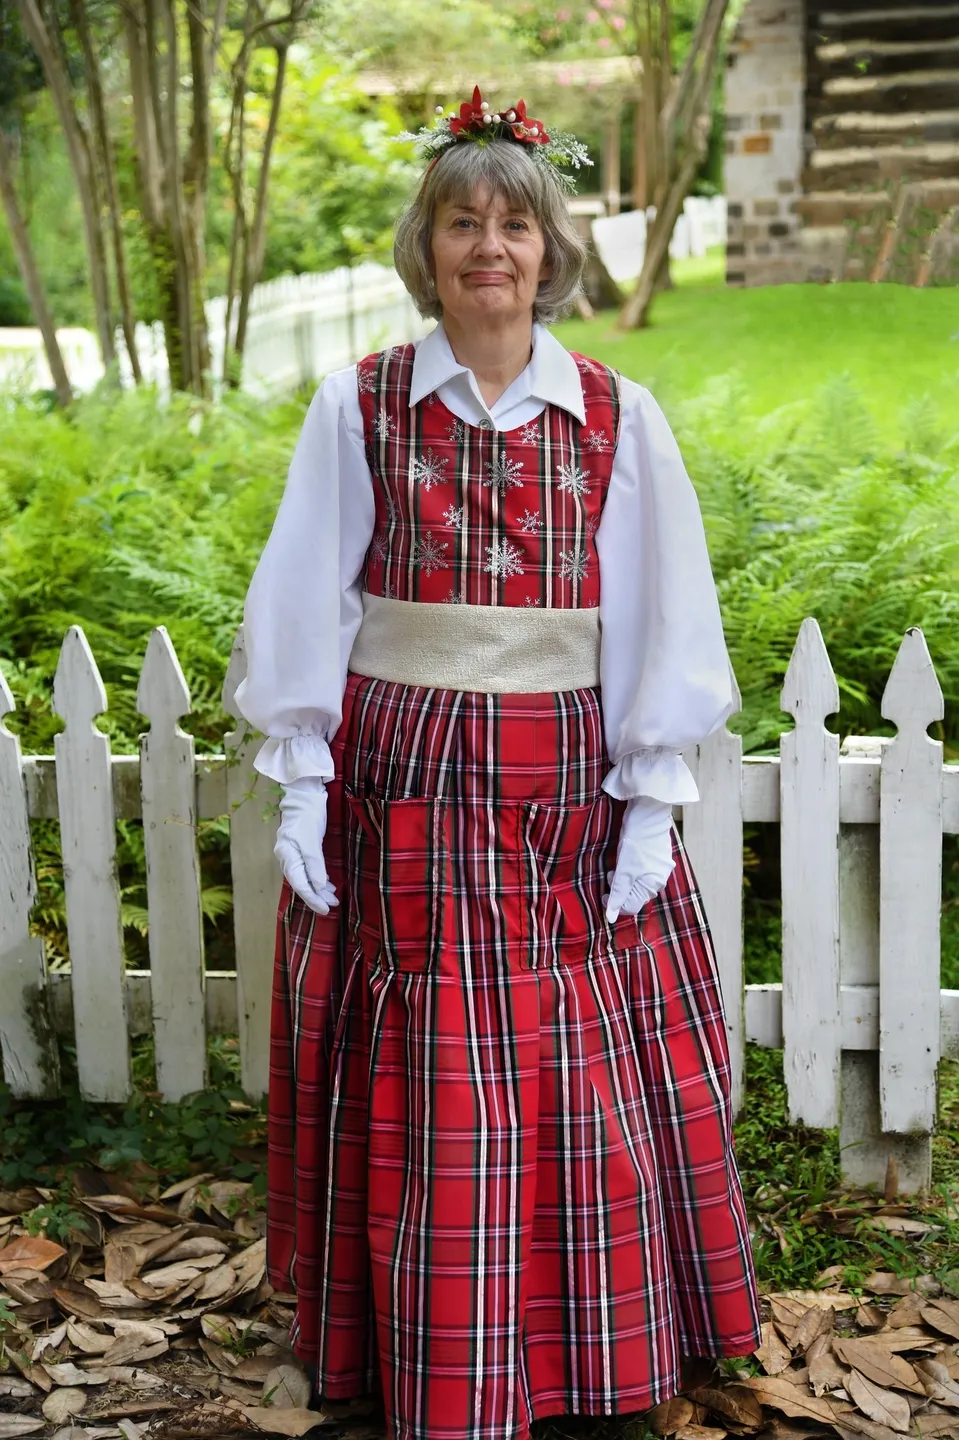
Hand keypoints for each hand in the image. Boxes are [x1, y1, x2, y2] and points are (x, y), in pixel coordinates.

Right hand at [275, 776, 338, 914]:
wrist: (304, 797)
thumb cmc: (308, 817)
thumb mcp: (312, 842)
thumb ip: (315, 865)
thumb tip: (317, 887)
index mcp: (287, 857)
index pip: (300, 884)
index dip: (312, 899)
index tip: (325, 909)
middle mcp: (288, 858)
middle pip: (301, 883)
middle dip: (317, 896)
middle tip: (333, 905)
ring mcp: (293, 854)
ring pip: (305, 877)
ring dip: (319, 888)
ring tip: (333, 896)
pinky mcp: (301, 849)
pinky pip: (308, 869)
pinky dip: (318, 878)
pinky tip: (327, 883)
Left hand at [606, 795, 675, 923]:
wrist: (647, 813)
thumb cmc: (635, 842)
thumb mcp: (623, 870)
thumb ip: (618, 894)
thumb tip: (611, 918)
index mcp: (653, 886)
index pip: (631, 907)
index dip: (615, 903)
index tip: (603, 893)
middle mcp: (659, 880)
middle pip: (635, 896)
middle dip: (620, 890)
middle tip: (610, 875)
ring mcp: (660, 869)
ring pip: (637, 884)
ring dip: (623, 880)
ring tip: (616, 866)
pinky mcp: (657, 858)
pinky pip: (641, 873)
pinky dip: (630, 871)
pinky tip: (626, 860)